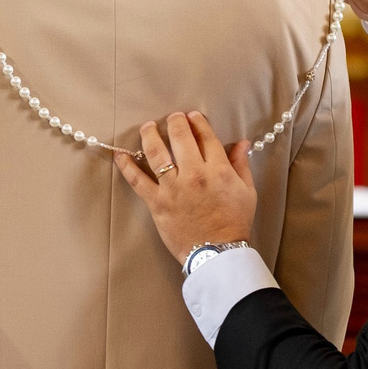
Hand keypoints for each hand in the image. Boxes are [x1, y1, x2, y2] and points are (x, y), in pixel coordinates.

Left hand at [113, 112, 258, 262]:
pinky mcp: (157, 202)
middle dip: (175, 122)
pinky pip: (138, 180)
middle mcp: (194, 174)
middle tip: (172, 118)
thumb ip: (242, 165)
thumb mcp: (247, 192)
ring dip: (150, 135)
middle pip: (181, 138)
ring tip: (147, 127)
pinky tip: (120, 155)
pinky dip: (127, 166)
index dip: (198, 122)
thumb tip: (242, 143)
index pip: (206, 137)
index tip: (192, 116)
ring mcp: (173, 188)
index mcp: (218, 170)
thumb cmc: (234, 222)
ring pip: (157, 152)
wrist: (216, 252)